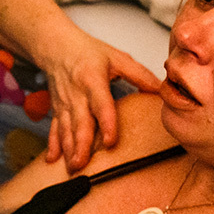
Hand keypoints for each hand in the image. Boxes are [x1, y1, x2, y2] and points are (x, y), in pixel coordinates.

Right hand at [40, 31, 160, 171]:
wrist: (57, 47)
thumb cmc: (88, 52)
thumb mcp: (117, 57)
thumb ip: (139, 74)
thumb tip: (161, 89)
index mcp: (93, 80)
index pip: (101, 105)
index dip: (106, 123)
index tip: (110, 141)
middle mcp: (77, 94)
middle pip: (80, 123)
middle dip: (81, 145)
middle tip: (83, 164)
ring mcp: (65, 103)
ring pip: (66, 129)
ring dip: (68, 149)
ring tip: (73, 167)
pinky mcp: (57, 109)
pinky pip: (54, 129)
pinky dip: (53, 144)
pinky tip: (52, 159)